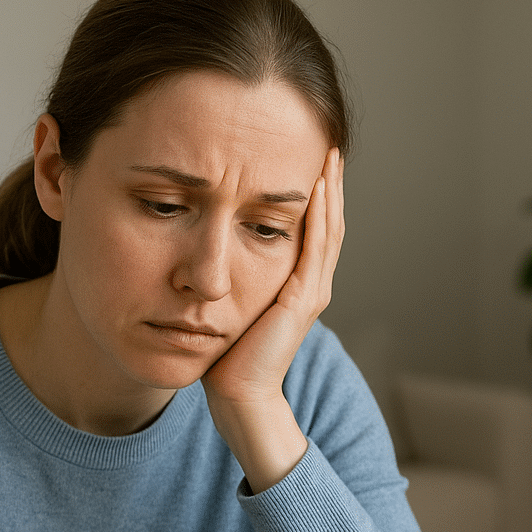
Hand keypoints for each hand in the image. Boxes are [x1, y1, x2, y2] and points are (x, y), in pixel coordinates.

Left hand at [202, 148, 344, 490]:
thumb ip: (227, 277)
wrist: (238, 396)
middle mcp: (310, 283)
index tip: (302, 150)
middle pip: (326, 219)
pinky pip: (315, 245)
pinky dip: (318, 213)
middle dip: (325, 178)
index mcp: (295, 283)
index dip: (311, 189)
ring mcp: (310, 290)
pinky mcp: (302, 299)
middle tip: (323, 135)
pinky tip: (315, 185)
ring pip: (327, 226)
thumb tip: (203, 252)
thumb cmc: (226, 357)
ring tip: (326, 149)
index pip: (308, 225)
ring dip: (328, 187)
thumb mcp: (227, 305)